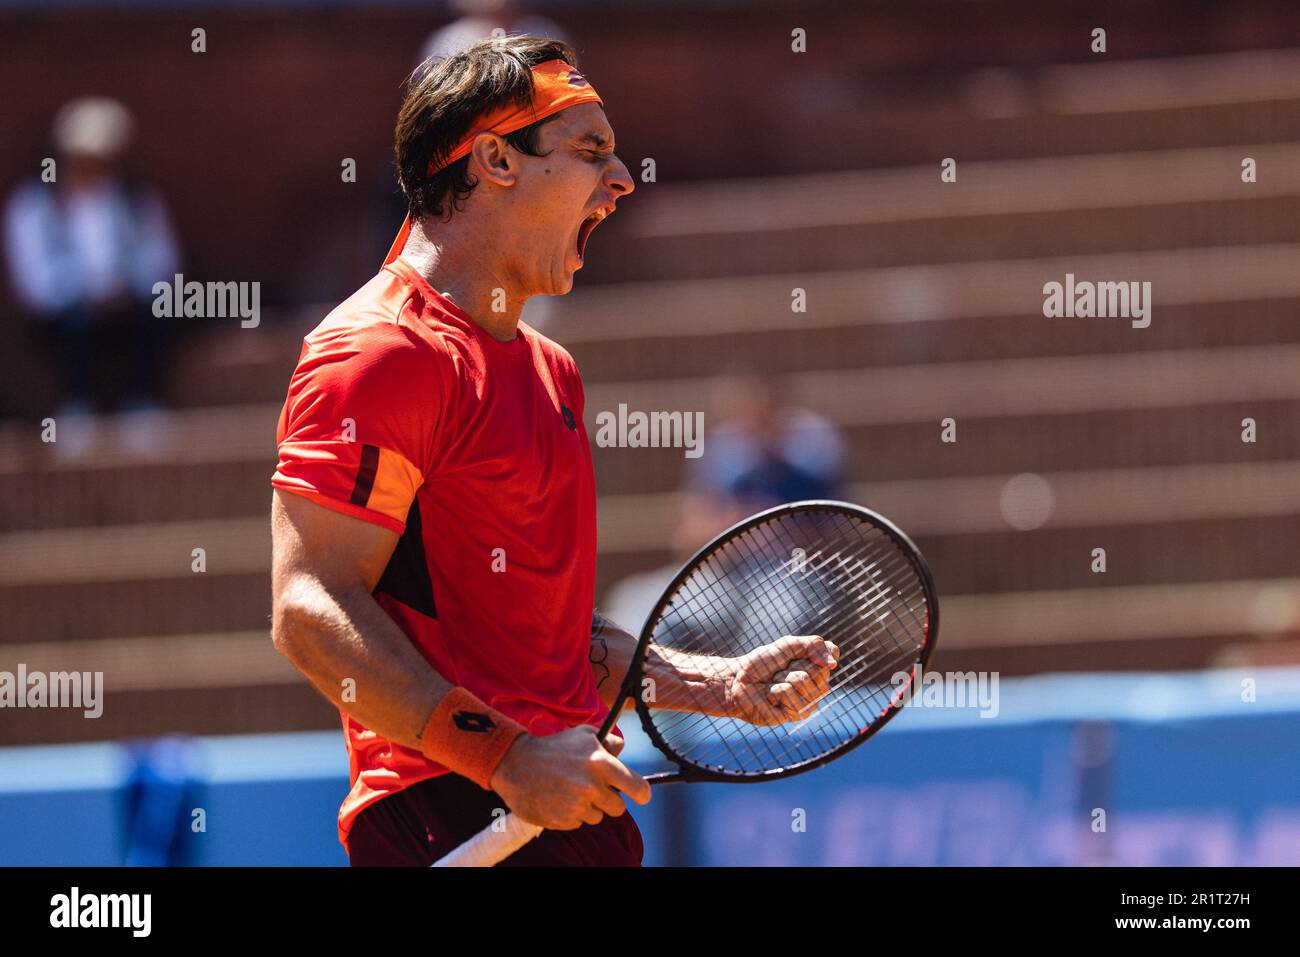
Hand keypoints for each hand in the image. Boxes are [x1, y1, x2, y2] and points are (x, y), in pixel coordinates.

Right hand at [488, 725, 650, 829]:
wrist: (515, 763)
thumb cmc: (553, 747)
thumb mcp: (582, 734)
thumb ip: (607, 741)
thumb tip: (622, 749)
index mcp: (600, 763)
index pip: (636, 786)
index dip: (642, 793)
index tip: (642, 795)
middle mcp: (591, 787)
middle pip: (618, 807)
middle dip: (609, 799)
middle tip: (593, 788)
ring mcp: (576, 806)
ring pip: (597, 816)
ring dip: (588, 807)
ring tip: (570, 789)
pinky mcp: (562, 820)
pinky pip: (578, 823)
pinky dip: (571, 814)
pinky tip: (558, 798)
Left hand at [722, 635, 839, 725]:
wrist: (738, 682)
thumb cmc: (761, 664)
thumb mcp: (786, 645)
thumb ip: (811, 646)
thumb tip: (833, 663)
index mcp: (819, 669)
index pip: (830, 656)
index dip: (810, 653)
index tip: (792, 655)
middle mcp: (818, 687)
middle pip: (818, 670)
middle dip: (792, 666)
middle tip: (779, 671)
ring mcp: (809, 703)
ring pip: (803, 682)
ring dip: (782, 679)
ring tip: (774, 684)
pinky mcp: (797, 715)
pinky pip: (790, 696)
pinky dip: (775, 692)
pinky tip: (771, 697)